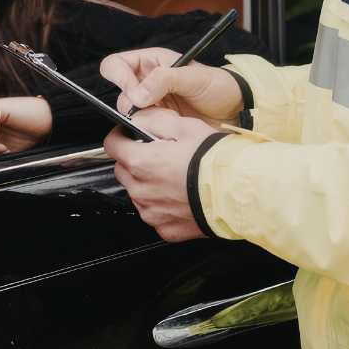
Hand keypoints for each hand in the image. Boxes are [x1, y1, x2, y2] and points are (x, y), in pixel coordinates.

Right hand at [100, 47, 242, 125]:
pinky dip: (149, 130)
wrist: (236, 111)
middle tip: (148, 110)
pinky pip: (141, 128)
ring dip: (141, 119)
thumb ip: (164, 80)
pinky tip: (167, 128)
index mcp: (152, 62)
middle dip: (130, 104)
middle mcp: (147, 82)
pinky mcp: (158, 123)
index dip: (119, 77)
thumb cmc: (220, 86)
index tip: (133, 92)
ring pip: (128, 113)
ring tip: (165, 119)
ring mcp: (152, 104)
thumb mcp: (194, 77)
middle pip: (120, 92)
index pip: (117, 64)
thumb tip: (137, 94)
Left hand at [103, 108, 219, 241]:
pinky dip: (161, 204)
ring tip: (174, 175)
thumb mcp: (184, 126)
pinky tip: (180, 194)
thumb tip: (137, 121)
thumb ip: (153, 121)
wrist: (238, 192)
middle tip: (158, 153)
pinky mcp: (164, 228)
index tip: (127, 134)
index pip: (111, 145)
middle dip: (134, 160)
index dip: (119, 136)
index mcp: (141, 162)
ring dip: (147, 183)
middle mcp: (141, 189)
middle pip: (122, 170)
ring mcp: (152, 212)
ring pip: (137, 193)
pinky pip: (154, 213)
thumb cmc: (214, 160)